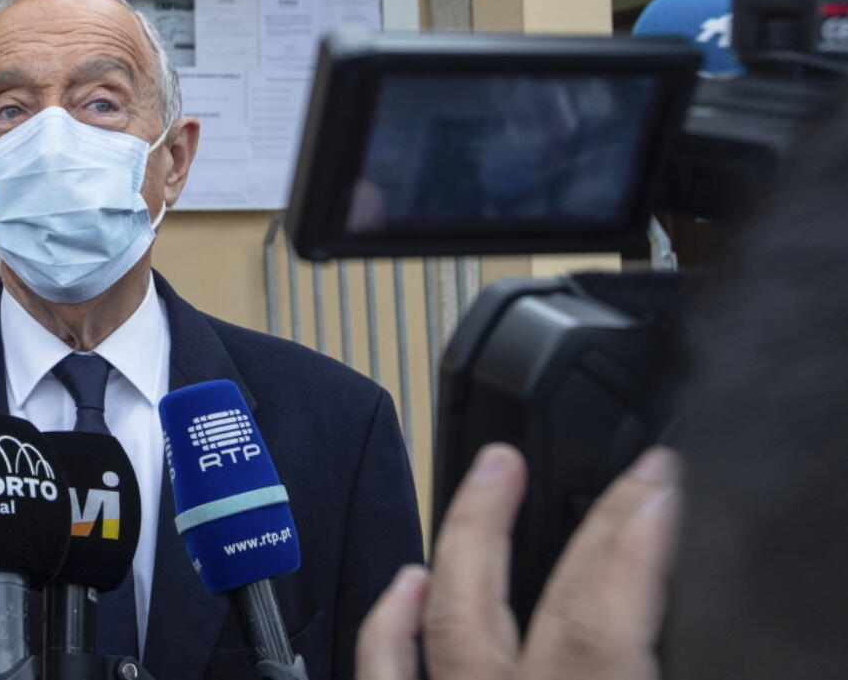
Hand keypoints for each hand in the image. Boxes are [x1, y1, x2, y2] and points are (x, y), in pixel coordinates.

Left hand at [355, 443, 680, 679]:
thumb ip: (693, 671)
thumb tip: (748, 667)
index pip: (600, 625)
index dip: (631, 547)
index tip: (660, 485)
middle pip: (541, 608)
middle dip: (588, 528)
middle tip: (628, 472)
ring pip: (448, 620)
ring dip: (472, 538)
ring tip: (497, 474)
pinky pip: (383, 677)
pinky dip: (389, 627)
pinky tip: (405, 583)